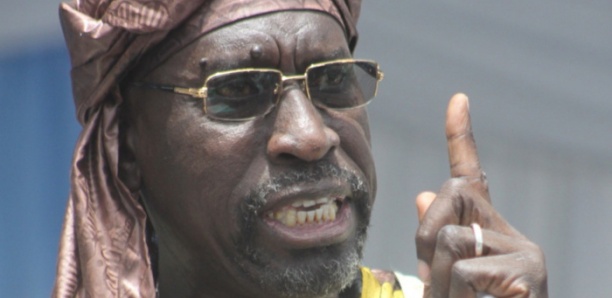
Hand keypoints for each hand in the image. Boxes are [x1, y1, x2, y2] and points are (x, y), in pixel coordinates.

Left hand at [414, 94, 547, 297]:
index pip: (471, 175)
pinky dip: (456, 297)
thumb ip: (437, 239)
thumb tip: (424, 190)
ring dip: (438, 281)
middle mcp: (512, 234)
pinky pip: (464, 271)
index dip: (460, 136)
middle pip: (447, 198)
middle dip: (425, 237)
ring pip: (448, 239)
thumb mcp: (448, 281)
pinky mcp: (528, 274)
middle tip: (438, 285)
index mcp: (487, 232)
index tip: (457, 98)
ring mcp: (524, 254)